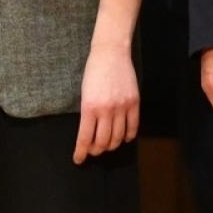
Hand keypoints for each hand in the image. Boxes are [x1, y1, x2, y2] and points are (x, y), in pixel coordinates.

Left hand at [73, 43, 139, 163]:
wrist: (110, 53)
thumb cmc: (93, 71)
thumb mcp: (84, 93)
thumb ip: (88, 113)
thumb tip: (89, 133)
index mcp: (89, 107)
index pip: (85, 138)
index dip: (82, 152)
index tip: (79, 159)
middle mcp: (106, 109)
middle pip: (103, 141)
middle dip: (96, 150)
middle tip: (93, 151)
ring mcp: (122, 107)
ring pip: (118, 137)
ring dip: (111, 145)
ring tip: (107, 145)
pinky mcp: (134, 103)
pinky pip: (133, 127)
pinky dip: (128, 136)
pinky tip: (123, 138)